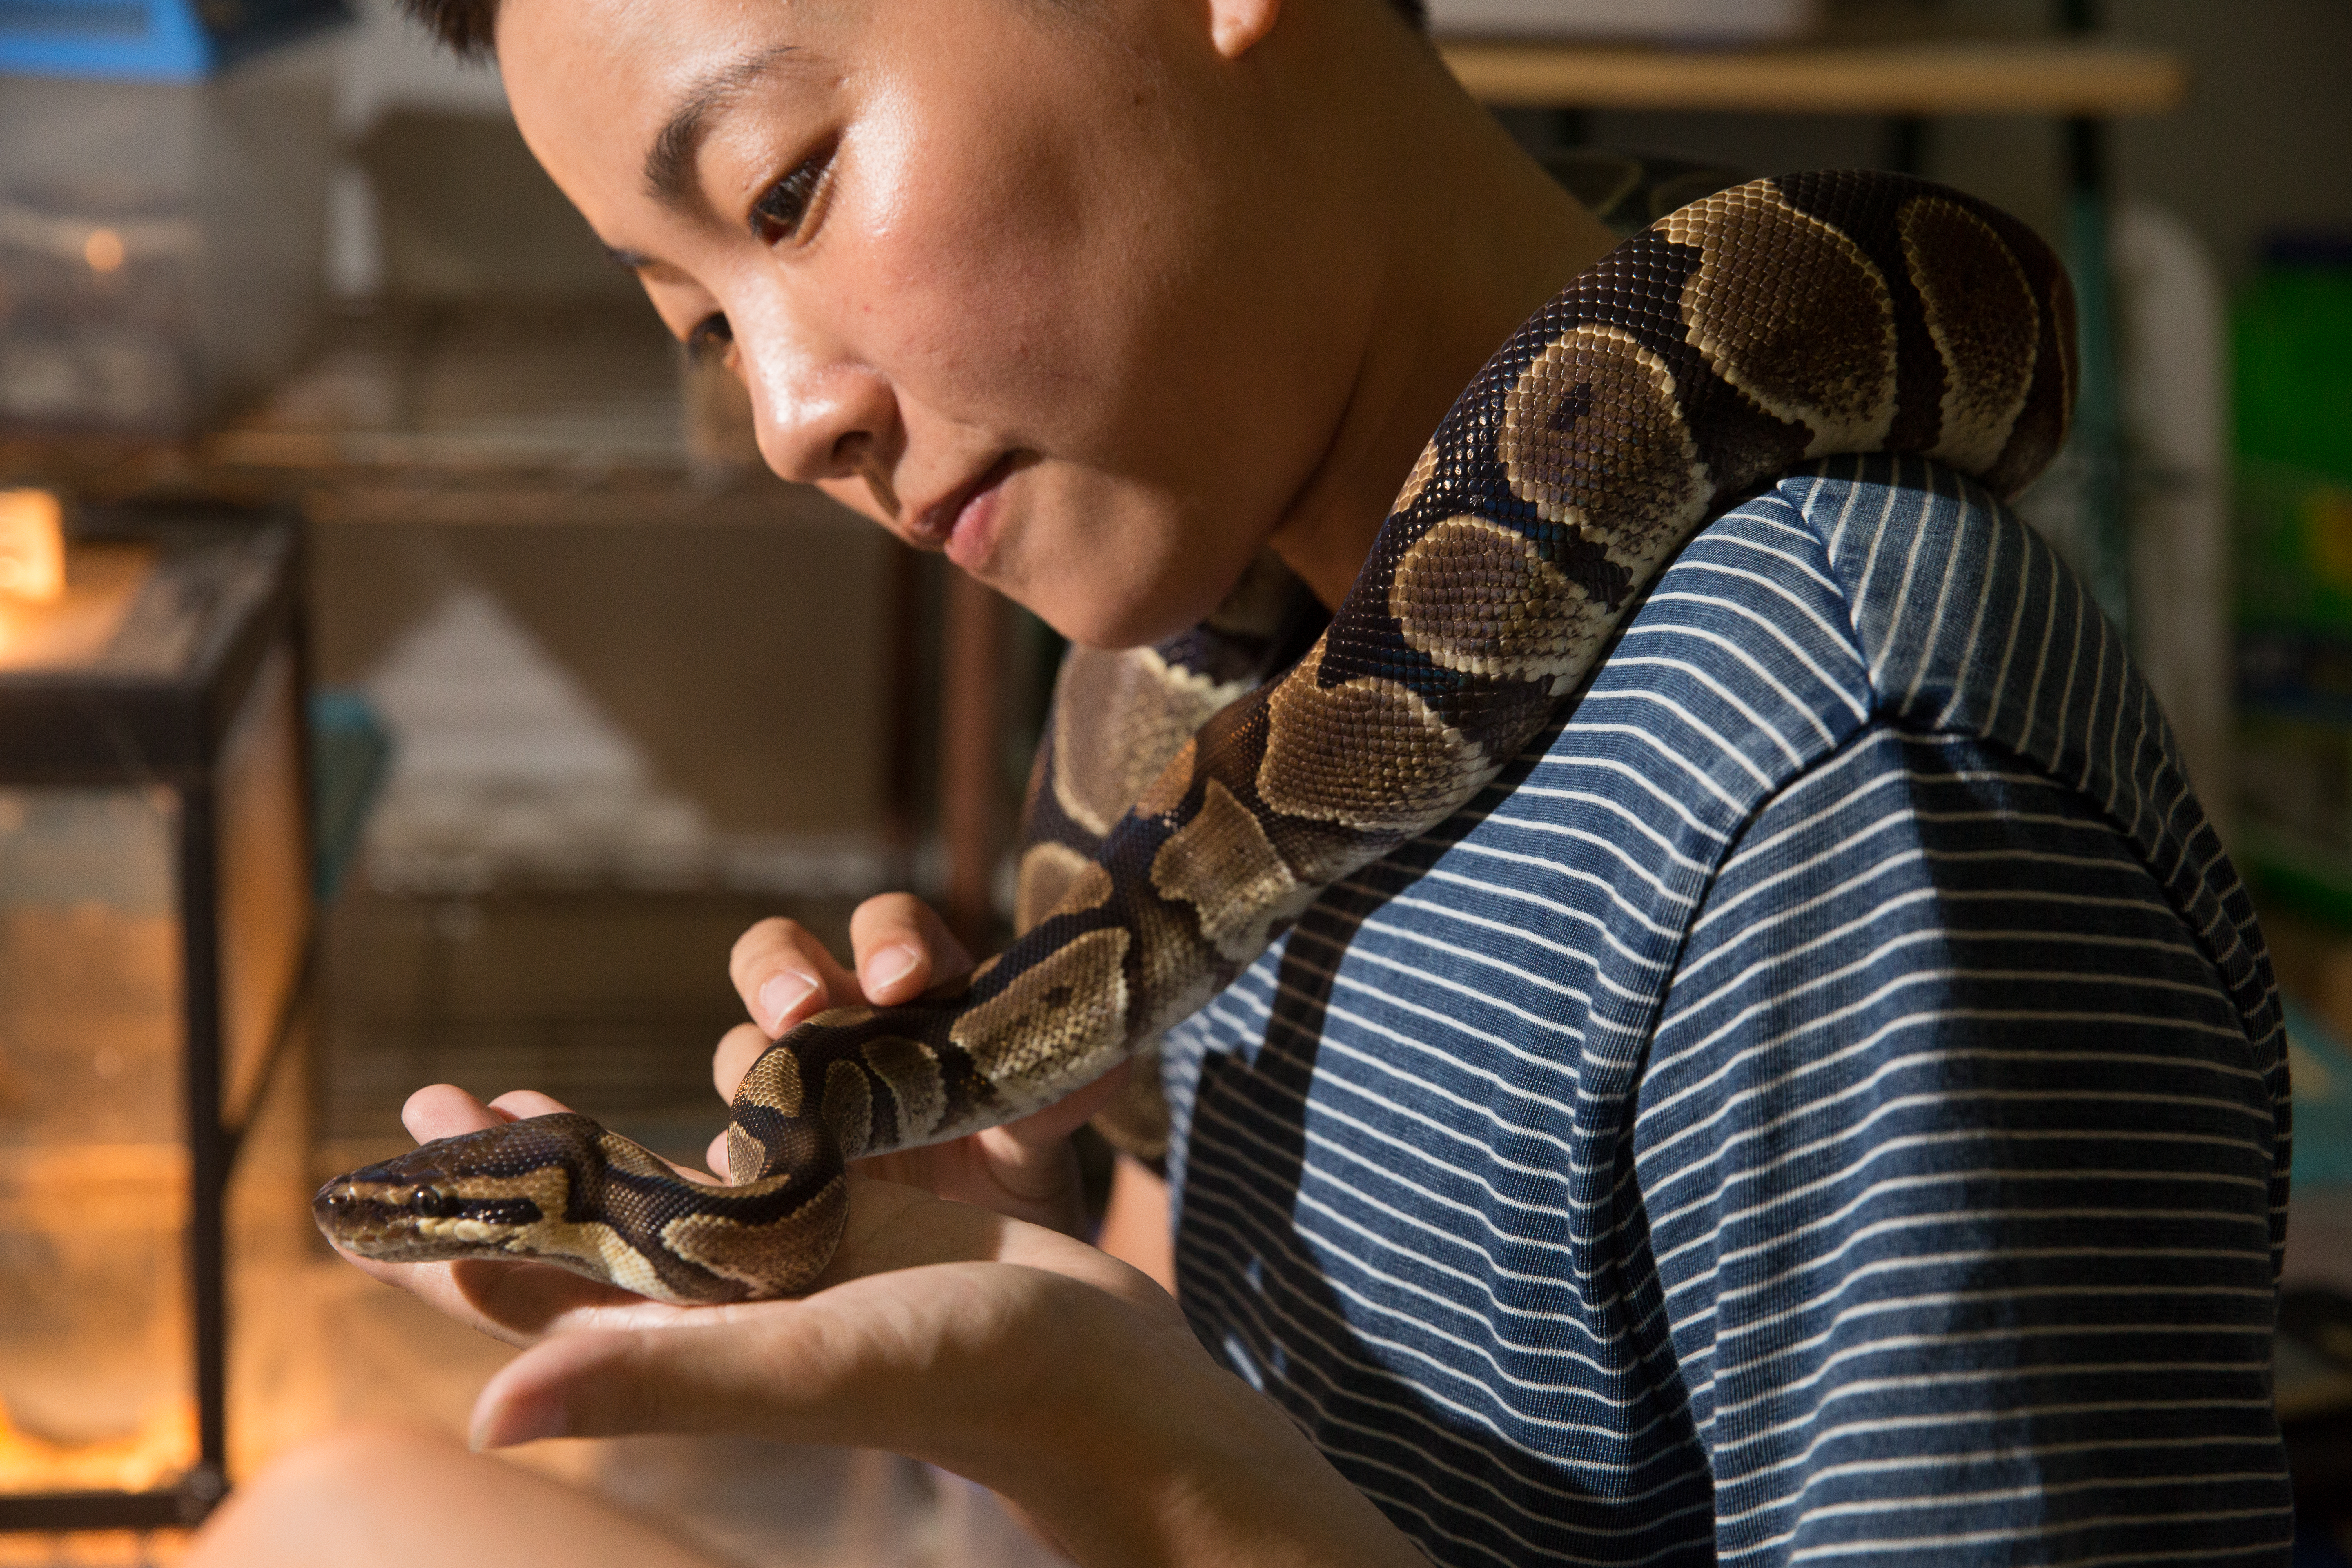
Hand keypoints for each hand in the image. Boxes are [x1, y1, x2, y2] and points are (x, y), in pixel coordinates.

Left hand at [341, 1090, 1424, 1567]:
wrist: (1115, 1378)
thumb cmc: (966, 1377)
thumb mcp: (804, 1367)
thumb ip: (656, 1380)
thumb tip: (483, 1414)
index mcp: (696, 1330)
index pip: (537, 1284)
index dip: (457, 1227)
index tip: (378, 1170)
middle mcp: (738, 1286)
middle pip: (596, 1211)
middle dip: (524, 1157)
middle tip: (453, 1095)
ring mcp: (812, 1242)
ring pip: (694, 1159)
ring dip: (651, 1111)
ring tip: (615, 1068)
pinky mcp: (883, 1202)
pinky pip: (798, 1131)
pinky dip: (764, 1088)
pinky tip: (768, 1047)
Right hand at [719, 893, 1127, 1234]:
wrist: (981, 1270)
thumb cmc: (1013, 1178)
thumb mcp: (1040, 1141)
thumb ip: (1060, 1098)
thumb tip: (1108, 1061)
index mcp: (920, 995)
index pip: (894, 930)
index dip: (889, 939)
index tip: (901, 977)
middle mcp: (844, 1026)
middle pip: (781, 956)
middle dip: (778, 971)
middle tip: (797, 1010)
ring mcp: (795, 1092)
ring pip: (742, 1047)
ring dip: (746, 1064)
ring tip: (771, 1106)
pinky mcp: (765, 1163)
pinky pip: (724, 1146)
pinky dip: (729, 1157)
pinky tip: (743, 1178)